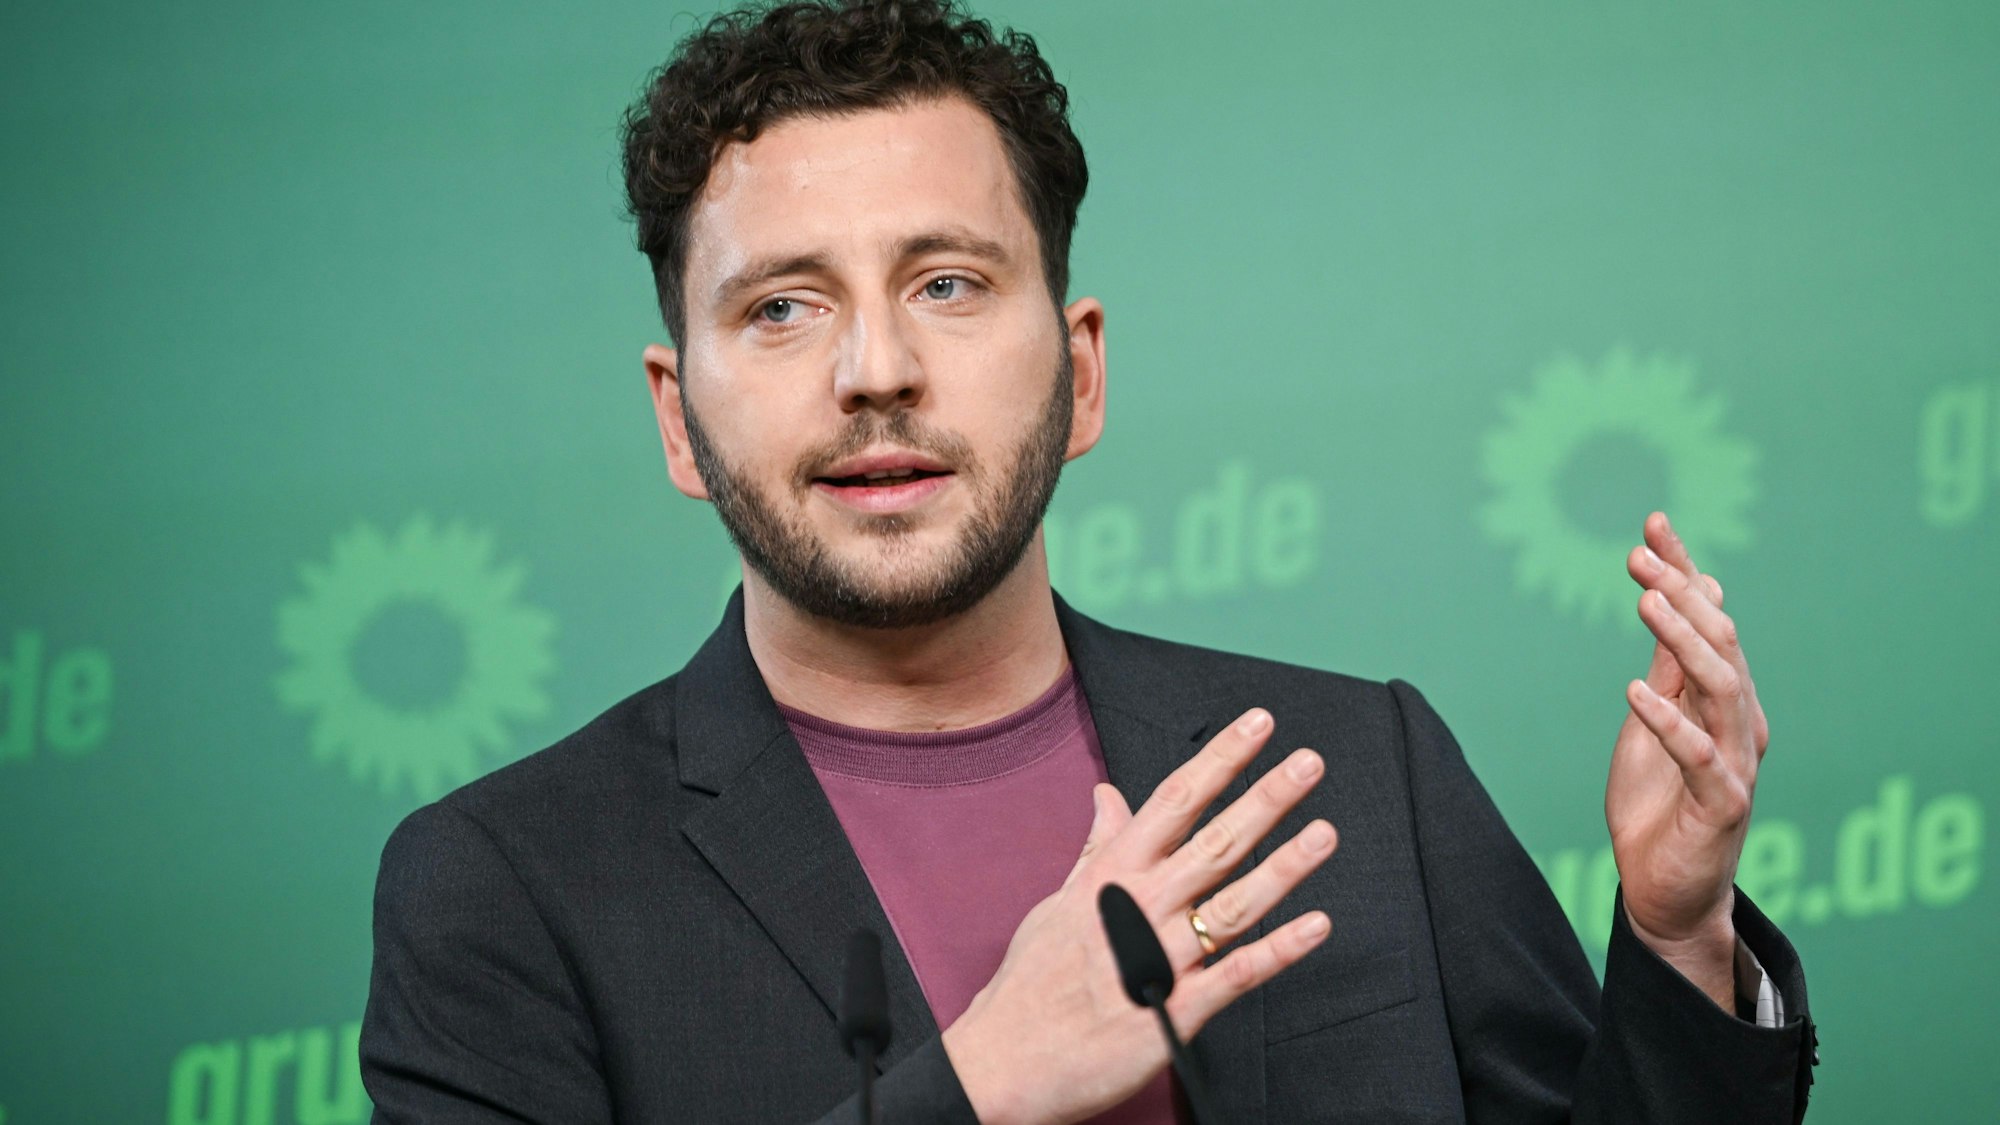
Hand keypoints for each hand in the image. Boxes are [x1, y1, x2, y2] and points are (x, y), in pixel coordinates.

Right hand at [940, 708, 1336, 1124]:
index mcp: (1112, 875)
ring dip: (1283, 866)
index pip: (1175, 801)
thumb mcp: (1058, 900)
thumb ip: (1097, 847)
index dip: (1220, 760)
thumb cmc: (1029, 983)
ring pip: (1233, 903)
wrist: (1004, 1061)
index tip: (1257, 726)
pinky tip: (1316, 925)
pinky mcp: (1172, 1012)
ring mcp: (1158, 959)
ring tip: (1324, 833)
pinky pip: (1236, 975)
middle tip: (1310, 763)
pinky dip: (1279, 950)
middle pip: (1214, 841)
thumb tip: (1108, 794)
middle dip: (1265, 798)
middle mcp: (1138, 907)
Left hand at [1608, 510, 1770, 1005]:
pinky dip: (1670, 725)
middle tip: (1640, 557)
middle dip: (1682, 596)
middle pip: (1721, 645)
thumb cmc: (1660, 802)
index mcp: (1723, 698)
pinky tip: (1634, 694)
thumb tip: (1677, 595)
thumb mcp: (1652, 720)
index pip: (1710, 621)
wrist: (1667, 892)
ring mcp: (1736, 764)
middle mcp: (1739, 723)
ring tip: (1645, 603)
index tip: (1652, 524)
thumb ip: (1668, 666)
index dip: (1684, 572)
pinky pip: (1702, 760)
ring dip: (1685, 643)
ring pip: (1723, 691)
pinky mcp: (1724, 807)